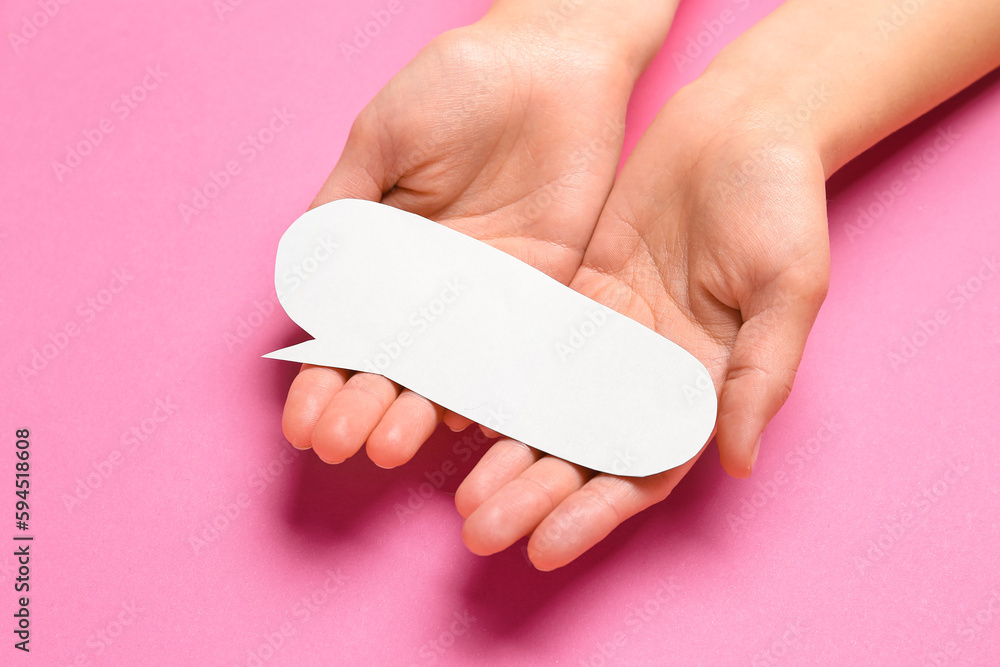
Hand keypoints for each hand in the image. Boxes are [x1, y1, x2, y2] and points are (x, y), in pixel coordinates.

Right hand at [281, 18, 645, 468]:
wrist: (550, 62)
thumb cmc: (457, 85)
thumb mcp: (382, 139)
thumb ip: (346, 208)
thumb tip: (306, 282)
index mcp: (388, 253)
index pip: (349, 332)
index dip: (322, 380)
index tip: (302, 423)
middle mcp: (435, 284)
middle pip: (396, 364)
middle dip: (365, 406)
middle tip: (345, 444)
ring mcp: (489, 292)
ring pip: (451, 368)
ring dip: (420, 410)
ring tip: (392, 445)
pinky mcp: (543, 286)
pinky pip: (518, 346)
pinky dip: (495, 385)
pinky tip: (468, 418)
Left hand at [456, 77, 831, 568]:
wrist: (738, 129)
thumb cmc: (780, 205)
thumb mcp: (789, 289)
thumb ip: (760, 374)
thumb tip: (737, 463)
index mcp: (701, 385)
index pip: (642, 469)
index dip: (595, 513)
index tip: (543, 548)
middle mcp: (645, 372)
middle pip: (582, 451)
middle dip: (532, 496)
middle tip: (478, 531)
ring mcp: (605, 336)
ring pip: (546, 408)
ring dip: (505, 453)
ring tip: (458, 496)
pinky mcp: (572, 295)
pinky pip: (526, 346)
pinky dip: (494, 380)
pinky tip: (452, 409)